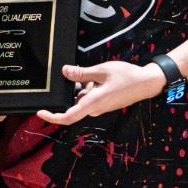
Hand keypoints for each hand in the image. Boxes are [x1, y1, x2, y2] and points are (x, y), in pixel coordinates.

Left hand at [37, 61, 165, 125]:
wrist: (146, 83)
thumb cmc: (127, 77)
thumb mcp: (102, 71)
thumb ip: (82, 73)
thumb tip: (64, 72)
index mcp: (93, 103)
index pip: (68, 116)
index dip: (52, 117)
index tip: (40, 112)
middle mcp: (95, 109)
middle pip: (74, 103)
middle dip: (74, 88)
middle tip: (81, 73)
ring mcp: (99, 107)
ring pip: (82, 97)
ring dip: (83, 85)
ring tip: (95, 73)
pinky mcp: (103, 103)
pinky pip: (90, 96)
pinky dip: (90, 86)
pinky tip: (98, 76)